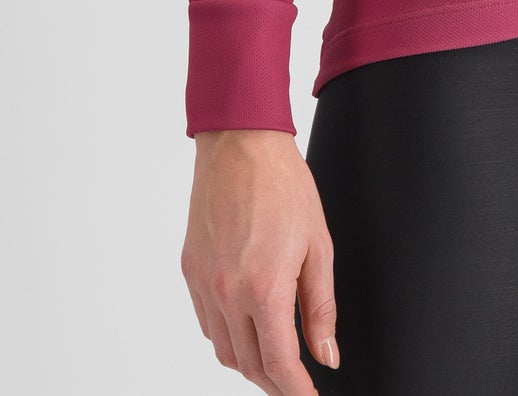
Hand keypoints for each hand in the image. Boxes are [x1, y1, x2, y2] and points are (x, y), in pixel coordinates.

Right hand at [182, 129, 338, 393]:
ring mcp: (204, 284)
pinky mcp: (190, 271)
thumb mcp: (318, 245)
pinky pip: (208, 322)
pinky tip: (249, 326)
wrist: (241, 145)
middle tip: (299, 382)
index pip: (278, 364)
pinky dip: (228, 336)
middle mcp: (226, 292)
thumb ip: (321, 306)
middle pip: (249, 364)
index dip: (296, 391)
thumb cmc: (284, 185)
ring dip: (250, 363)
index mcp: (263, 287)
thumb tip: (327, 354)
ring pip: (224, 349)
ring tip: (277, 359)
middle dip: (275, 381)